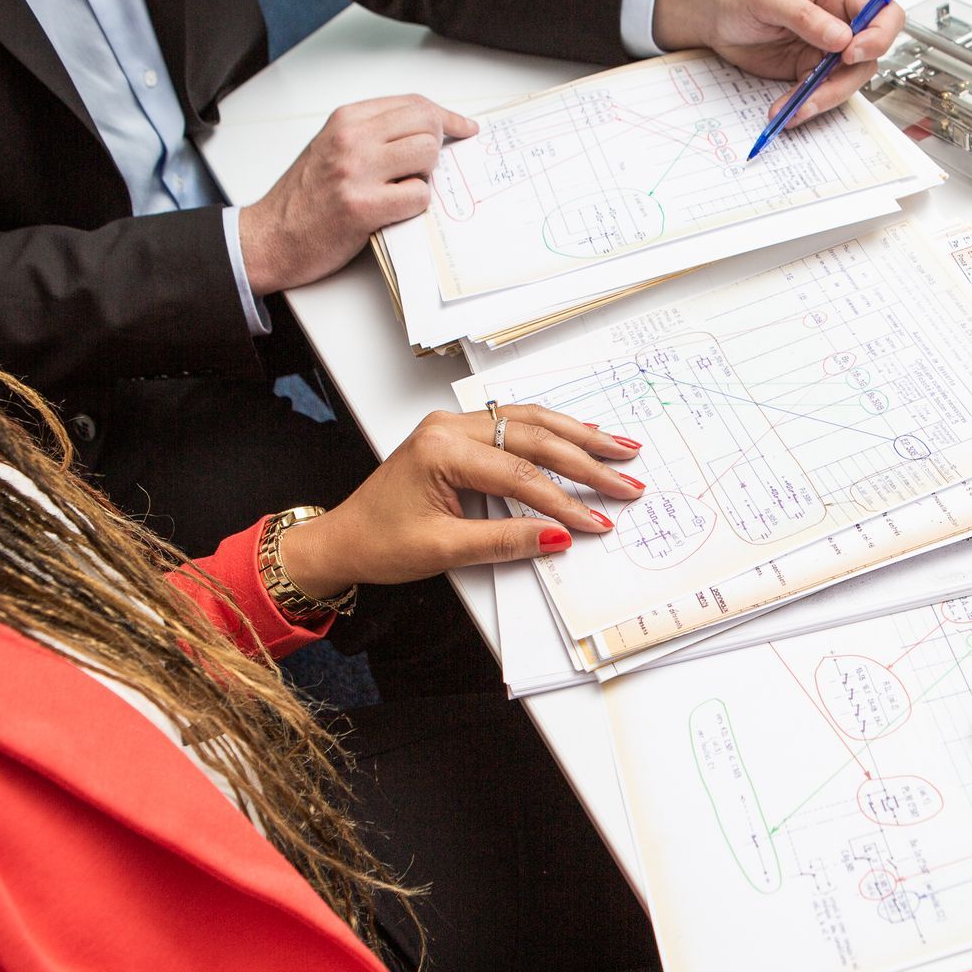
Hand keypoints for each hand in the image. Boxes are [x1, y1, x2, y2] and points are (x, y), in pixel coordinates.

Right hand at [239, 95, 477, 295]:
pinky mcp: (362, 207)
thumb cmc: (305, 197)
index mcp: (346, 120)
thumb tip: (427, 131)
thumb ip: (374, 134)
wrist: (270, 236)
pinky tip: (393, 211)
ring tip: (400, 190)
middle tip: (421, 171)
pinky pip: (418, 197)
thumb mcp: (332, 147)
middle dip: (436, 148)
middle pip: (427, 125)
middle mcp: (351, 139)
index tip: (464, 128)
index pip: (413, 103)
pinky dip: (415, 206)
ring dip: (425, 177)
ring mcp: (356, 172)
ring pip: (427, 156)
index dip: (447, 117)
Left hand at [275, 406, 644, 596]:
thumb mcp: (443, 549)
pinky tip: (583, 433)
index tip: (597, 522)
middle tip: (627, 478)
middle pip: (534, 437)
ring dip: (579, 436)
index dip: (564, 501)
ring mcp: (455, 426)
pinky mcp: (460, 435)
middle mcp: (450, 427)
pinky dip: (554, 431)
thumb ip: (504, 540)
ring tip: (620, 448)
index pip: (520, 474)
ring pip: (531, 421)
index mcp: (442, 449)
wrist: (343, 538)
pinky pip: (516, 424)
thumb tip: (557, 536)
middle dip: (587, 460)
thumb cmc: (380, 542)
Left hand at [651, 0, 906, 129]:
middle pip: (870, 55)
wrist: (715, 18)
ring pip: (847, 81)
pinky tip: (785, 111)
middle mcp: (839, 22)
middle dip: (846, 79)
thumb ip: (806, 16)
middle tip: (817, 90)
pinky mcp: (810, 72)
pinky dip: (805, 106)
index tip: (851, 52)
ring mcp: (826, 50)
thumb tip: (841, 37)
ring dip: (823, 99)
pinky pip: (820, 94)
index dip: (879, 35)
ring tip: (794, 108)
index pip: (884, 12)